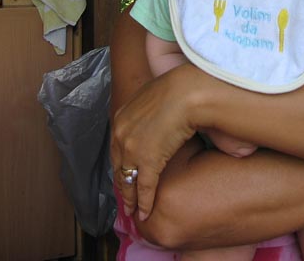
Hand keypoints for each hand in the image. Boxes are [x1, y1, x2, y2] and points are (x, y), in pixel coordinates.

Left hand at [111, 64, 201, 219]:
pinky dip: (144, 203)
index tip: (124, 173)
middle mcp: (121, 134)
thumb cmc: (178, 89)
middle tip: (125, 197)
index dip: (121, 164)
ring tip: (133, 210)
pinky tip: (145, 213)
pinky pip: (144, 188)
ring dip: (130, 198)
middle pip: (118, 167)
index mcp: (121, 117)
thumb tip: (158, 114)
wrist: (187, 92)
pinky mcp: (148, 162)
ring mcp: (132, 149)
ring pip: (128, 180)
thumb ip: (148, 109)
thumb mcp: (154, 96)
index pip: (116, 148)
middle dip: (122, 183)